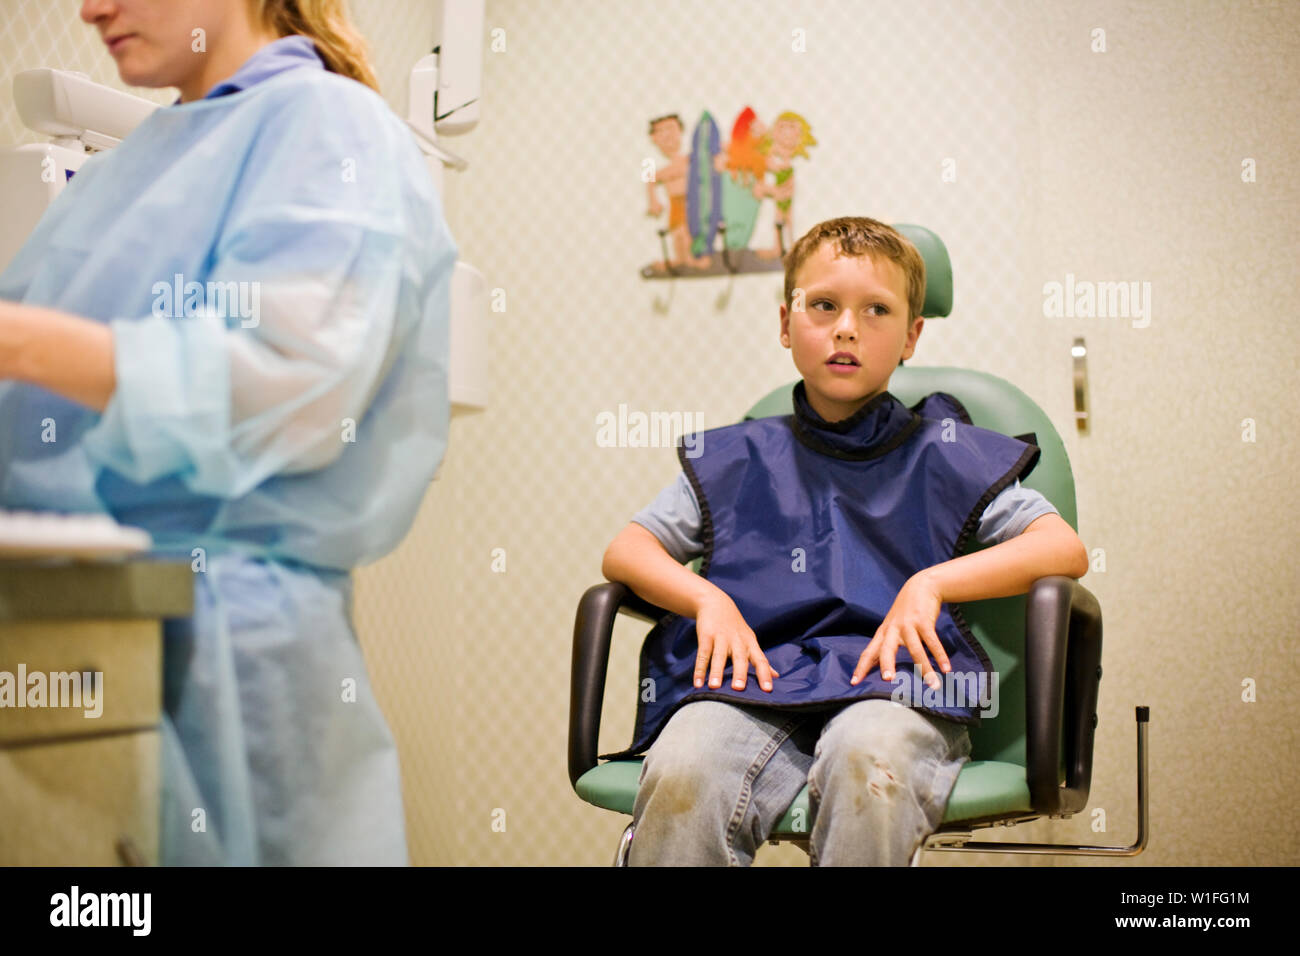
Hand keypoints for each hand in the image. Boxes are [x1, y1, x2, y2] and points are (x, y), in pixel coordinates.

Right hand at [693, 593, 778, 691]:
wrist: (716, 603)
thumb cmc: (735, 627)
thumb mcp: (750, 641)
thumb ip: (761, 659)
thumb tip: (776, 676)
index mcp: (750, 644)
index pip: (760, 660)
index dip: (765, 674)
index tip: (767, 690)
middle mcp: (737, 641)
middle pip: (740, 658)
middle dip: (740, 673)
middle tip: (739, 689)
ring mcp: (721, 637)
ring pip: (719, 656)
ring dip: (716, 672)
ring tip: (714, 687)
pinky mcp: (706, 635)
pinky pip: (702, 654)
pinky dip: (699, 669)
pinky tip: (697, 683)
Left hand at [850, 572, 949, 688]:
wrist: (920, 586)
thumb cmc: (905, 612)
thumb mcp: (892, 627)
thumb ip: (886, 645)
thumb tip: (880, 669)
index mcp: (883, 633)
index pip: (868, 652)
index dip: (861, 668)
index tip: (853, 683)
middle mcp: (893, 629)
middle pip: (887, 649)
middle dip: (886, 664)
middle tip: (887, 680)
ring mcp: (908, 624)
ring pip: (915, 649)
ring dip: (925, 668)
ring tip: (933, 685)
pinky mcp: (924, 621)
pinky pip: (932, 641)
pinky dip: (940, 656)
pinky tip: (946, 669)